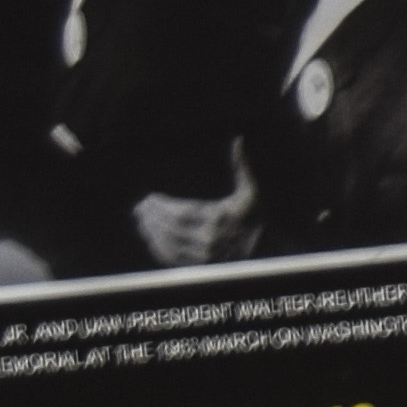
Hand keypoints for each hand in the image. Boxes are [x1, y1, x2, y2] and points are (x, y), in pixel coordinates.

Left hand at [137, 154, 259, 267]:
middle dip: (152, 217)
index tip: (149, 197)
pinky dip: (158, 248)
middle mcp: (211, 240)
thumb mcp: (251, 190)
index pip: (182, 213)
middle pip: (172, 228)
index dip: (162, 206)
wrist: (266, 250)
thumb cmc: (255, 215)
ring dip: (151, 231)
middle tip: (139, 206)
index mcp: (220, 219)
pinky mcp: (200, 267)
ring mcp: (205, 256)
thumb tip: (238, 139)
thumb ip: (241, 166)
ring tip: (140, 218)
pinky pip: (173, 259)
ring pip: (170, 244)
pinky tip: (149, 236)